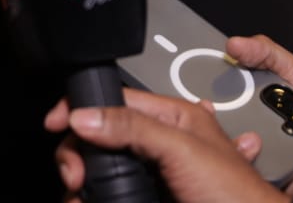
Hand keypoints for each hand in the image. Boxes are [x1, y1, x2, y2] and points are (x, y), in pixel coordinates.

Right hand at [45, 88, 285, 202]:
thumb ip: (135, 129)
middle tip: (75, 177)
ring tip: (81, 198)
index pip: (115, 99)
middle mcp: (156, 144)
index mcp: (171, 118)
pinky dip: (91, 200)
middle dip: (77, 154)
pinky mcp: (143, 199)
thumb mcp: (184, 151)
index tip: (56, 123)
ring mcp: (149, 176)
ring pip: (98, 170)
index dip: (81, 108)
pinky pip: (106, 195)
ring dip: (81, 185)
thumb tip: (85, 114)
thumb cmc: (237, 196)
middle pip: (99, 136)